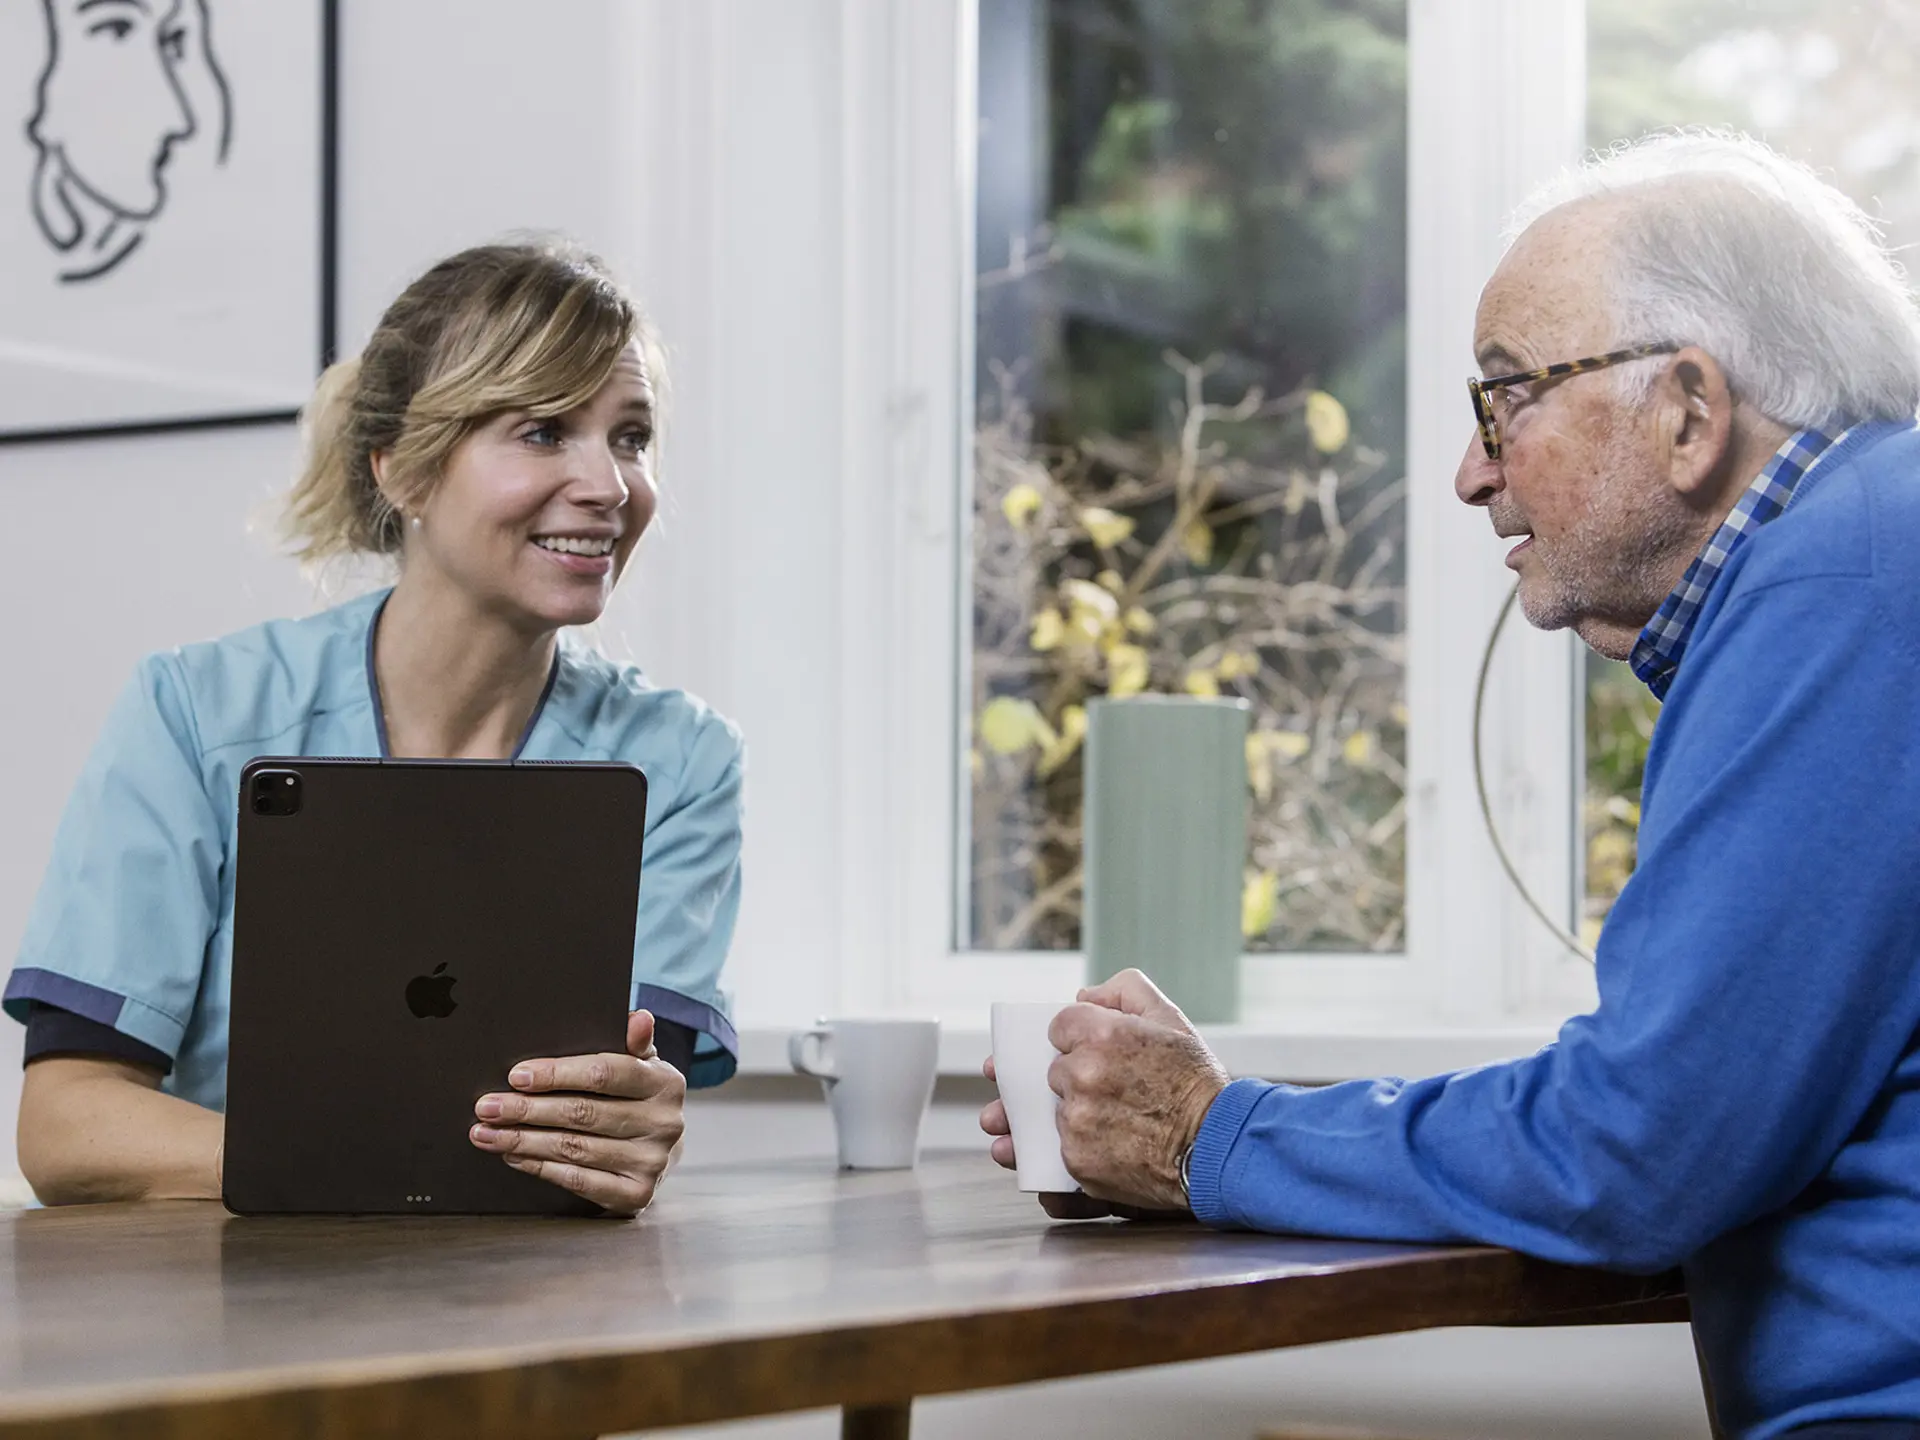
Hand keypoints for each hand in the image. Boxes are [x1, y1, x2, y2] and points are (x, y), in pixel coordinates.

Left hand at [470, 1009, 686, 1216]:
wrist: (659, 1150)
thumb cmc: (637, 1098)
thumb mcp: (640, 1064)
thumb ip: (632, 1042)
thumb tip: (638, 1019)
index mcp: (665, 1083)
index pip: (605, 1074)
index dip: (557, 1074)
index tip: (516, 1076)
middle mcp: (664, 1123)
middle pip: (583, 1113)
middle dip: (527, 1109)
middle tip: (488, 1107)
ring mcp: (652, 1162)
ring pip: (574, 1148)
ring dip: (524, 1140)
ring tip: (489, 1133)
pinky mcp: (636, 1195)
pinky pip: (578, 1181)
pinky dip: (541, 1167)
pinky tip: (515, 1156)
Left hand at [980, 971, 1228, 1217]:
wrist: (1220, 1148)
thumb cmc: (1199, 1085)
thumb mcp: (1171, 1020)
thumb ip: (1124, 991)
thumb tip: (1084, 996)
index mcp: (1102, 1034)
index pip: (1060, 1027)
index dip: (1082, 1039)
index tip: (1101, 1053)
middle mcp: (1083, 1075)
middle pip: (1056, 1070)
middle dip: (1078, 1077)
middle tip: (1115, 1089)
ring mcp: (1077, 1120)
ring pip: (1058, 1109)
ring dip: (1077, 1113)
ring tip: (1116, 1119)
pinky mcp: (1077, 1161)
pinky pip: (1062, 1146)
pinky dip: (1081, 1147)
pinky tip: (1111, 1144)